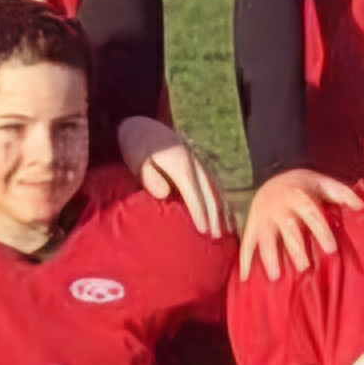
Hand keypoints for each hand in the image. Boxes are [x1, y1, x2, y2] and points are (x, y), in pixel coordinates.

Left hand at [121, 117, 225, 238]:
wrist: (142, 126)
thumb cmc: (136, 147)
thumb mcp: (137, 160)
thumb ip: (150, 176)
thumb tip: (165, 194)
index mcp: (180, 162)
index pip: (193, 192)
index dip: (200, 212)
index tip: (205, 231)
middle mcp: (195, 162)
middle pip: (209, 192)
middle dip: (215, 216)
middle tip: (218, 238)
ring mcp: (199, 162)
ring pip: (216, 189)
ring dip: (222, 210)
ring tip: (228, 231)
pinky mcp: (199, 164)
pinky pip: (214, 184)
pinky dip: (221, 200)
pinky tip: (226, 214)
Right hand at [233, 168, 362, 277]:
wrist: (273, 178)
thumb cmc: (304, 187)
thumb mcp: (323, 183)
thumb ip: (342, 193)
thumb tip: (362, 206)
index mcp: (299, 196)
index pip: (311, 214)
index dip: (320, 231)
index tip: (331, 250)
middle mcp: (278, 207)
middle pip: (288, 230)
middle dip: (295, 249)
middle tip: (304, 268)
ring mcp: (263, 217)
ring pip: (265, 238)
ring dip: (269, 257)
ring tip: (276, 277)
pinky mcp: (252, 226)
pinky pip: (246, 244)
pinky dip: (244, 261)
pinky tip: (245, 279)